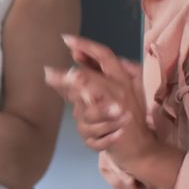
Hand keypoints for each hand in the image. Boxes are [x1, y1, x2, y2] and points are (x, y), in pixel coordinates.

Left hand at [46, 35, 157, 168]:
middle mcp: (122, 88)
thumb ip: (93, 77)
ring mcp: (119, 105)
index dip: (86, 46)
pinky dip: (83, 116)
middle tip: (48, 72)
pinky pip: (92, 115)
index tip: (66, 39)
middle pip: (92, 74)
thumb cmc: (122, 120)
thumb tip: (73, 59)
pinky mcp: (115, 122)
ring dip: (70, 89)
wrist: (140, 149)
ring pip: (90, 92)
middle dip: (69, 73)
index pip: (105, 55)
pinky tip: (77, 113)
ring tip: (51, 79)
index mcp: (123, 77)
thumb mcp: (110, 95)